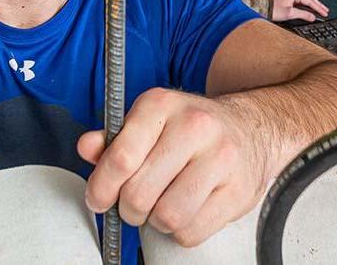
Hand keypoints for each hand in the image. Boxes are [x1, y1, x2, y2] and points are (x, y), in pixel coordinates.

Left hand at [77, 88, 269, 246]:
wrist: (250, 129)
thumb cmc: (191, 127)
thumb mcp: (149, 120)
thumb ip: (114, 138)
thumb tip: (87, 148)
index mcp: (161, 104)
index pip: (122, 156)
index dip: (102, 186)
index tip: (98, 198)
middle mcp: (193, 126)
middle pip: (140, 193)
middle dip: (129, 207)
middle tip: (134, 202)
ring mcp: (220, 158)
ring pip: (167, 217)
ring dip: (157, 220)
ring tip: (162, 203)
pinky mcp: (238, 190)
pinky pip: (192, 232)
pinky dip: (181, 231)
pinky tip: (186, 209)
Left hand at [270, 0, 328, 22]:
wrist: (262, 9)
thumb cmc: (274, 10)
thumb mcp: (290, 14)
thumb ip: (303, 14)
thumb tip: (313, 16)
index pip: (310, 1)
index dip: (318, 8)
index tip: (325, 13)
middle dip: (318, 5)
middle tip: (326, 11)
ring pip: (305, 0)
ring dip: (313, 5)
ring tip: (321, 10)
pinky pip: (301, 1)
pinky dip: (307, 5)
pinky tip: (310, 9)